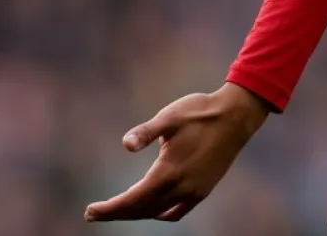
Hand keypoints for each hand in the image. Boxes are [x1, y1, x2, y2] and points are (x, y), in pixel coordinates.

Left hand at [84, 84, 270, 223]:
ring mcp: (194, 191)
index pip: (132, 200)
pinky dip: (161, 213)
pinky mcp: (204, 189)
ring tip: (119, 209)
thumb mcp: (169, 116)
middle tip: (95, 213)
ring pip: (159, 212)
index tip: (90, 212)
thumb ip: (146, 132)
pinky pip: (177, 211)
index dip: (109, 209)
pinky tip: (154, 207)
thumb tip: (125, 145)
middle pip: (142, 210)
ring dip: (137, 213)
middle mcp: (181, 187)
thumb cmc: (200, 112)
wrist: (236, 116)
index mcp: (169, 172)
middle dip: (117, 213)